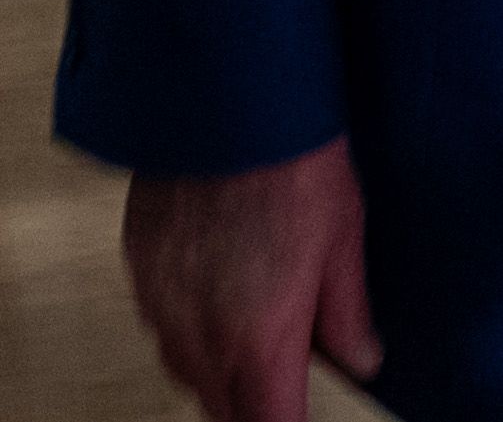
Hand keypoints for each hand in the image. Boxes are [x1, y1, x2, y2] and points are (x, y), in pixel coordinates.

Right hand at [123, 140, 380, 421]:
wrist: (224, 110)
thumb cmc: (291, 167)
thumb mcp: (342, 243)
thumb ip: (347, 315)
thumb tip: (362, 359)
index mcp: (259, 340)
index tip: (301, 418)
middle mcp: (201, 337)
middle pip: (224, 409)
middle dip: (255, 407)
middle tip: (287, 383)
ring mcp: (162, 309)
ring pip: (189, 373)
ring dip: (221, 372)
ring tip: (257, 339)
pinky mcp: (140, 276)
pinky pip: (164, 329)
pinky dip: (192, 331)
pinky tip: (221, 298)